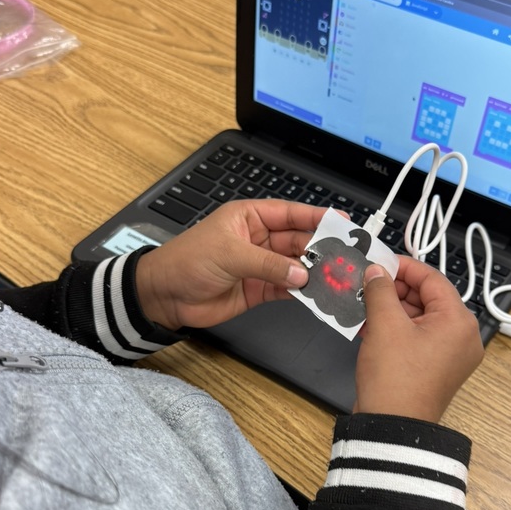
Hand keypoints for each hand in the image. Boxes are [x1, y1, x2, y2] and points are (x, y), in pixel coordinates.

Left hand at [134, 199, 327, 329]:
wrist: (165, 296)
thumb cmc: (187, 261)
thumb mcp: (229, 254)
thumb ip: (267, 264)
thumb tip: (300, 274)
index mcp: (250, 217)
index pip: (291, 213)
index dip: (317, 216)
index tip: (342, 223)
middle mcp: (259, 239)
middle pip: (299, 241)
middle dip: (321, 249)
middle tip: (346, 258)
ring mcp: (261, 265)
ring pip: (297, 266)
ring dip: (315, 273)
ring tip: (338, 278)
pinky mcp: (259, 290)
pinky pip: (287, 288)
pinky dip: (303, 293)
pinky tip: (319, 295)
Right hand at [354, 257, 483, 422]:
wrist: (392, 427)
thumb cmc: (395, 378)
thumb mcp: (385, 325)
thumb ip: (380, 290)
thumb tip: (376, 271)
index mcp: (459, 321)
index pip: (433, 279)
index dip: (404, 267)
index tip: (380, 263)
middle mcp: (462, 337)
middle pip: (428, 298)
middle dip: (396, 290)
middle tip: (368, 283)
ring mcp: (450, 355)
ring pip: (421, 318)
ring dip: (393, 309)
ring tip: (365, 304)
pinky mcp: (435, 368)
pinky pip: (418, 337)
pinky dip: (396, 328)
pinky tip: (370, 324)